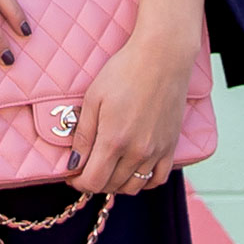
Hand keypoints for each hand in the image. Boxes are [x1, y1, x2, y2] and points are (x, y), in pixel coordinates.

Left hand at [64, 0, 207, 196]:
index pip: (93, 182)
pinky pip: (158, 178)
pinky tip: (133, 172)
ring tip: (108, 170)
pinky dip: (144, 182)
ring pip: (134, 186)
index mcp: (114, 141)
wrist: (162, 57)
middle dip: (95, 182)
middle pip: (112, 186)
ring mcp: (157, 151)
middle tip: (86, 169)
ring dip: (116, 185)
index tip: (72, 175)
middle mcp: (137, 152)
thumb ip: (83, 136)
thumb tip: (73, 164)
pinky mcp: (171, 145)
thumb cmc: (124, 72)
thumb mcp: (93, 99)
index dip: (78, 184)